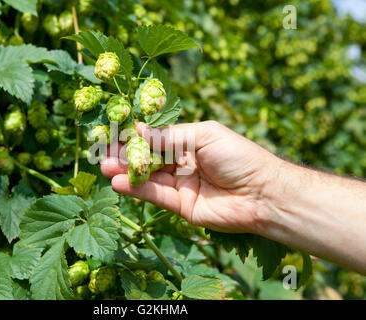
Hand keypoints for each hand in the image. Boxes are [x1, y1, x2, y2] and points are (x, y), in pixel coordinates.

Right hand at [100, 121, 280, 233]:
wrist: (262, 194)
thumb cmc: (238, 156)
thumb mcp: (203, 136)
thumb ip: (170, 136)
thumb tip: (140, 129)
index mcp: (190, 143)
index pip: (157, 139)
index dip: (137, 137)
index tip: (115, 133)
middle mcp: (183, 164)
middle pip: (149, 159)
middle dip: (126, 156)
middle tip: (103, 154)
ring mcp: (182, 186)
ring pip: (149, 178)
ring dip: (126, 173)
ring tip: (104, 168)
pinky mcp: (182, 207)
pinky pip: (156, 196)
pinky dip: (137, 190)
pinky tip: (119, 183)